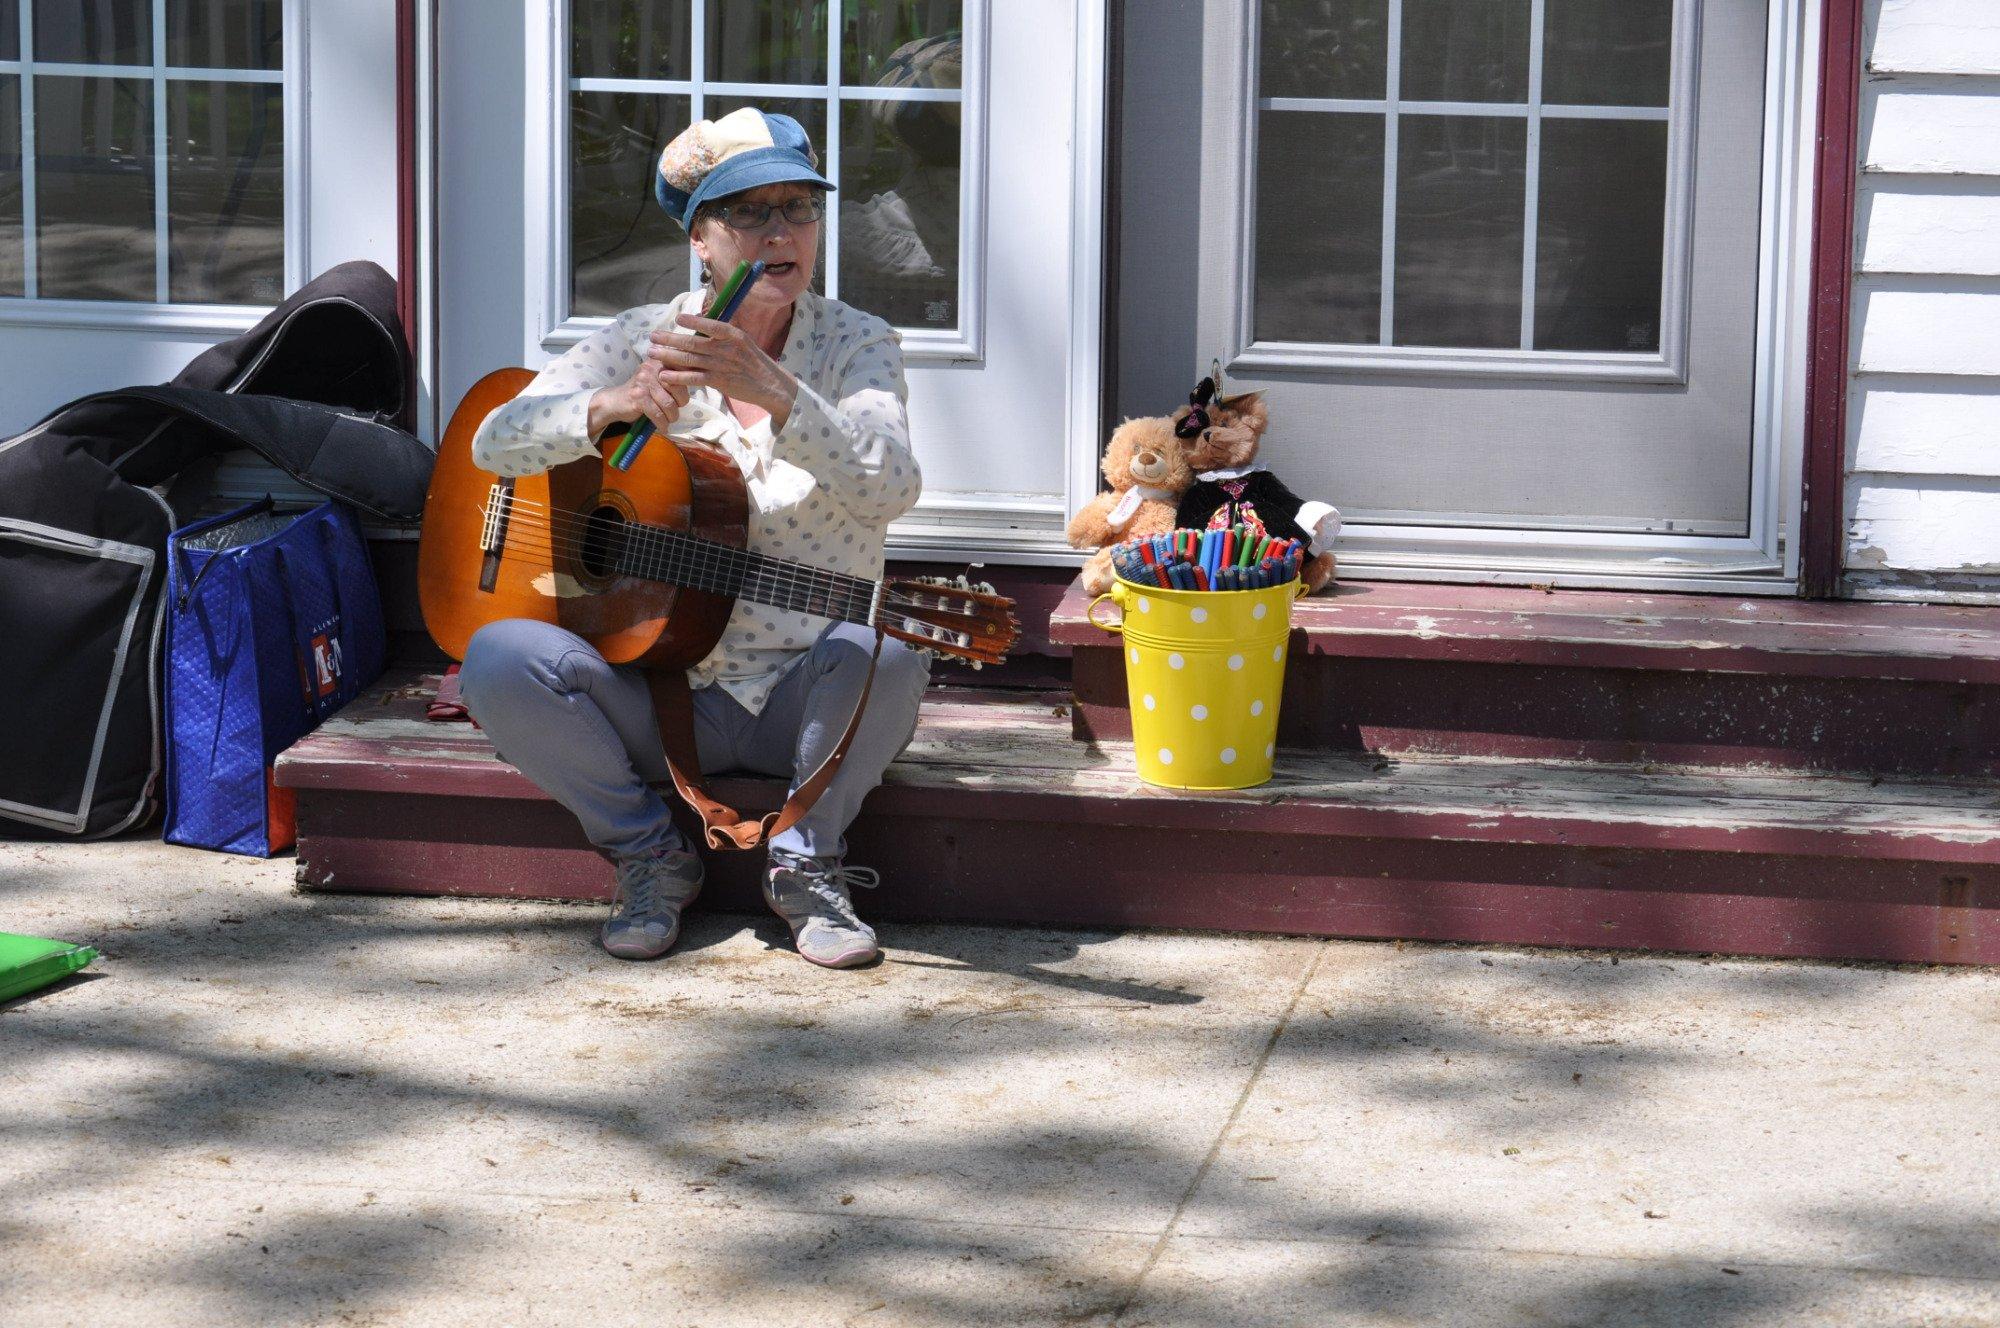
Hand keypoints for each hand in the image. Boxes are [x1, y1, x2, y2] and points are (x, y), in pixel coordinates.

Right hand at [588, 359, 684, 440]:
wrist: (615, 401)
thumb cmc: (641, 392)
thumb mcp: (658, 379)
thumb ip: (675, 376)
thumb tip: (698, 379)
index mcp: (658, 361)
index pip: (682, 371)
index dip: (686, 386)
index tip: (681, 397)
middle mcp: (651, 368)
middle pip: (679, 388)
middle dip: (680, 404)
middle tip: (674, 410)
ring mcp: (644, 382)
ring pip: (669, 404)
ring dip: (671, 417)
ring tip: (668, 420)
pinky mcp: (638, 397)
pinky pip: (658, 414)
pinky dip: (662, 424)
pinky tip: (662, 427)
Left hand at [648, 314, 797, 421]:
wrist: (771, 385)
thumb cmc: (754, 362)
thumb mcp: (742, 342)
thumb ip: (722, 333)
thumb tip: (700, 319)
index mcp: (733, 335)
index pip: (710, 325)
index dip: (693, 322)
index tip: (677, 319)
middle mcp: (726, 349)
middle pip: (692, 343)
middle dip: (670, 339)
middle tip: (652, 336)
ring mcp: (722, 366)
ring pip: (689, 360)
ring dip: (668, 356)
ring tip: (652, 354)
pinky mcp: (719, 382)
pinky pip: (694, 378)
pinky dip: (678, 377)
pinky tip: (664, 375)